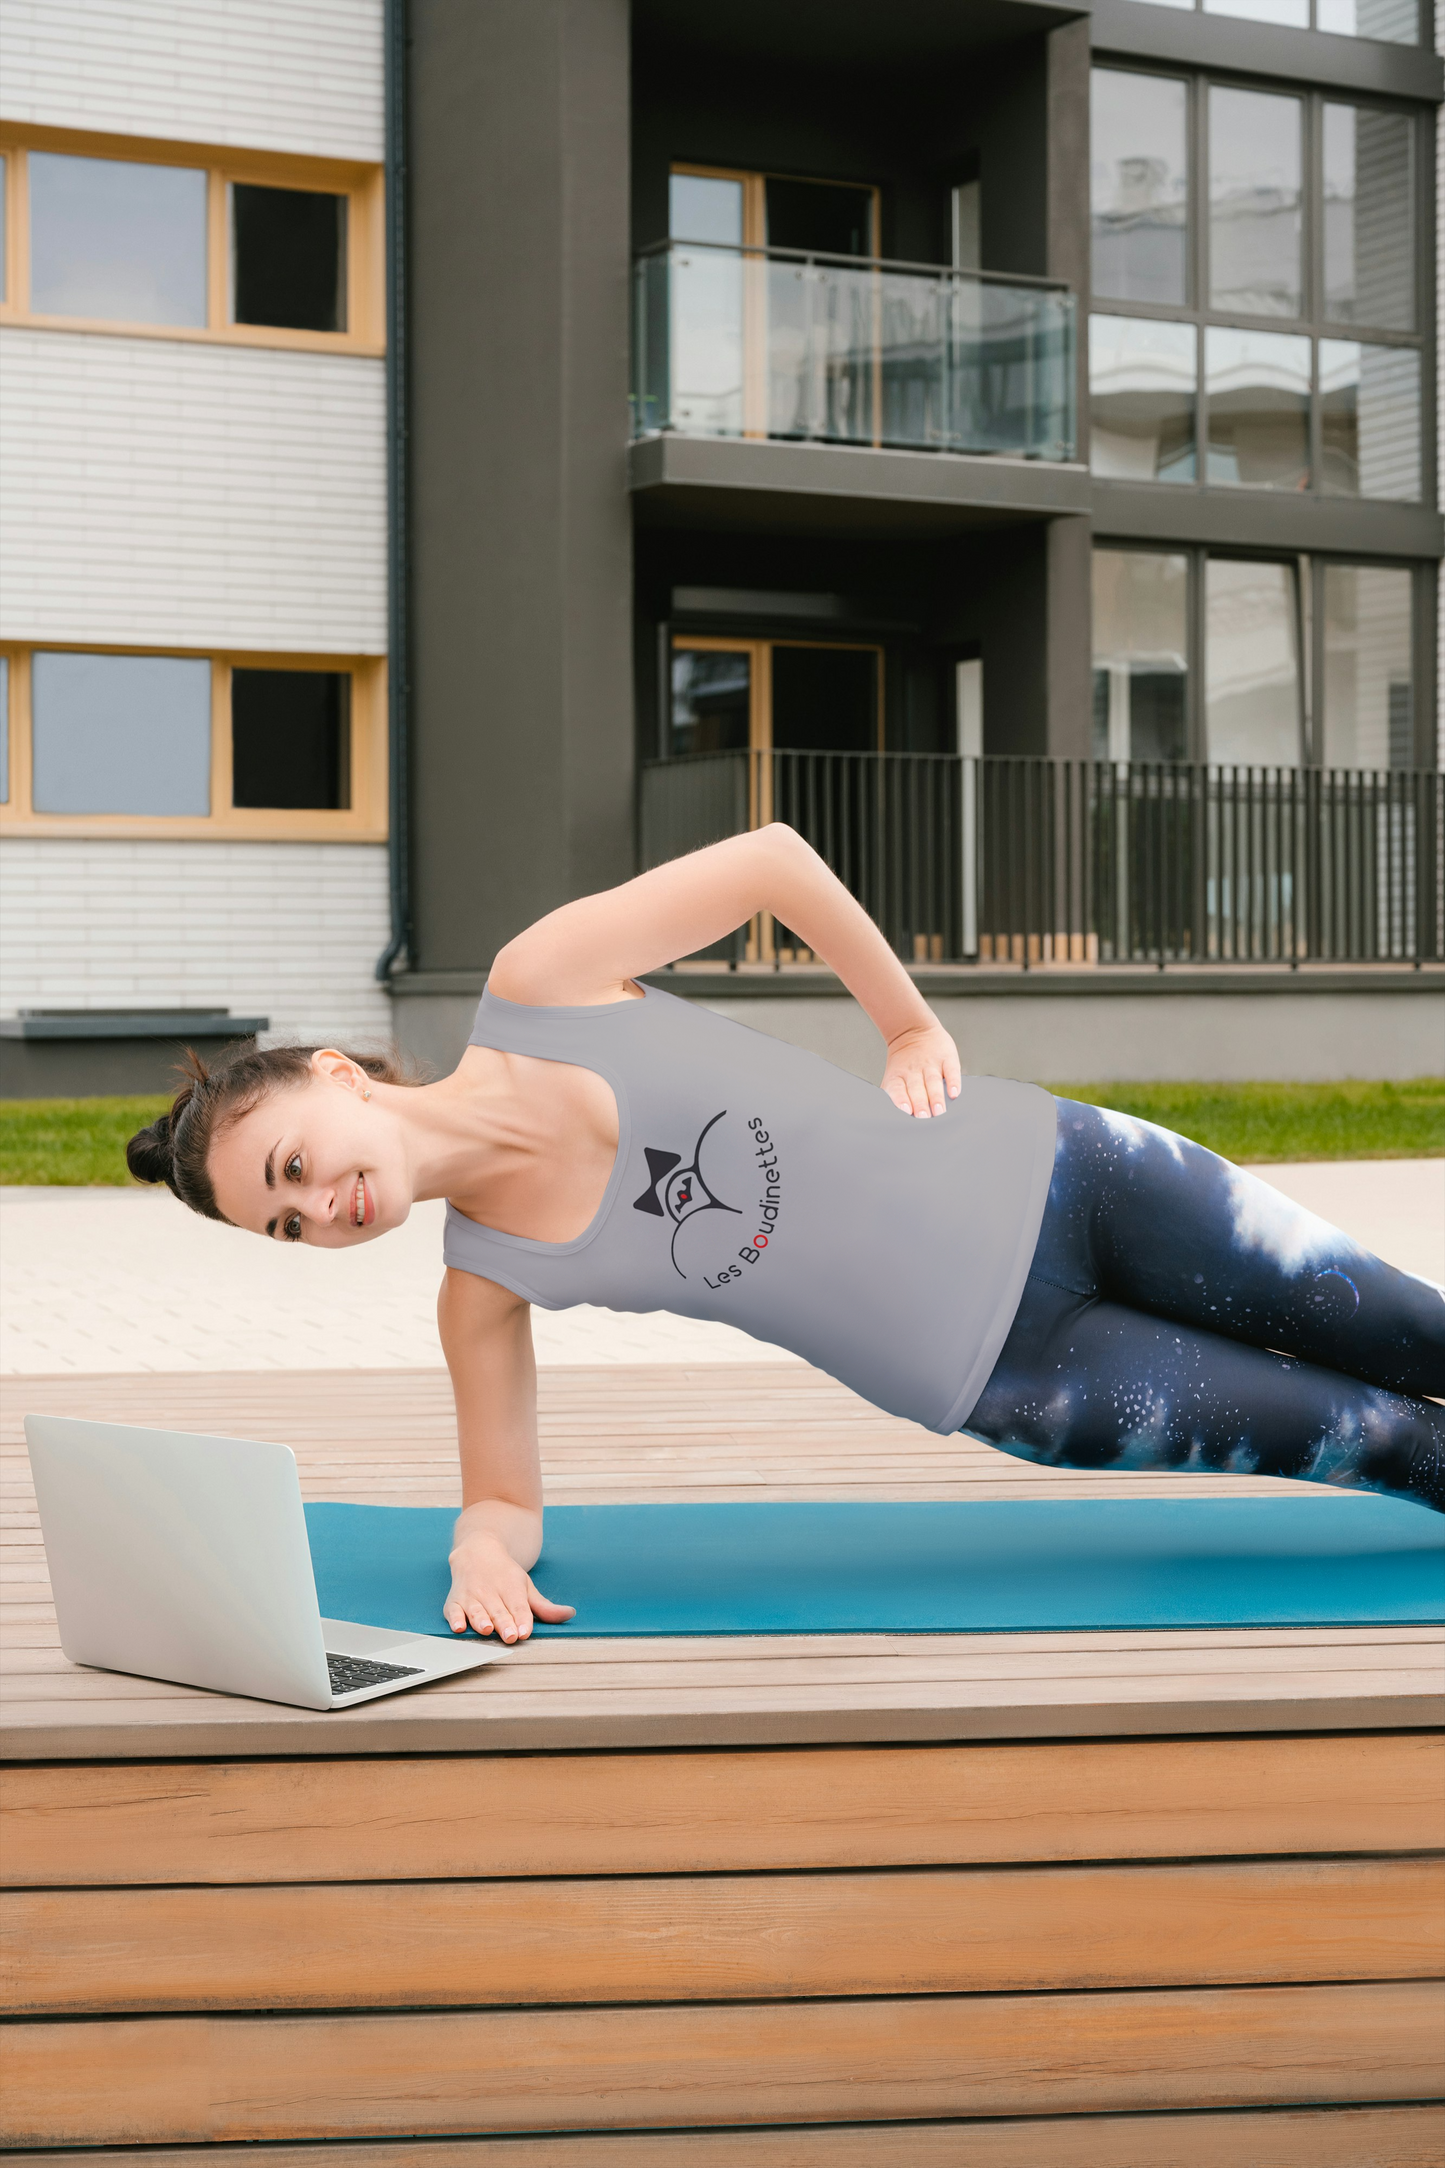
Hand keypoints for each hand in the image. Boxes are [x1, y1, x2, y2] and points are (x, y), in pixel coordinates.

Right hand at [443, 1532, 574, 1643]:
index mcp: (511, 1587)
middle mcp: (490, 1591)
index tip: (525, 1631)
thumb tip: (569, 1614)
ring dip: (481, 1620)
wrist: (477, 1551)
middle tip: (510, 1636)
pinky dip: (455, 1618)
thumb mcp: (526, 1586)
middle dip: (504, 1623)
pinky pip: (453, 1610)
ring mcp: (471, 1596)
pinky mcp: (454, 1601)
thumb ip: (544, 1606)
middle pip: (498, 1610)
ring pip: (476, 1610)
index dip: (522, 1619)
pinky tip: (459, 1627)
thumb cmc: (504, 1575)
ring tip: (486, 1629)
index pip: (518, 1605)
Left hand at [881, 1020, 961, 1118]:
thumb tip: (899, 1115)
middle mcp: (914, 1070)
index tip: (905, 1111)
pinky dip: (953, 1082)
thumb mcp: (894, 1074)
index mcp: (898, 1075)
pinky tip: (954, 1093)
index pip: (897, 1089)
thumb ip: (895, 1093)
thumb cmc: (905, 1061)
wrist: (913, 1029)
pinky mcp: (946, 1057)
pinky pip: (951, 1070)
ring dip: (936, 1097)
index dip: (901, 1099)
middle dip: (920, 1104)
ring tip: (939, 1110)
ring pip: (933, 1082)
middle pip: (916, 1089)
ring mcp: (930, 1063)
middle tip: (924, 1117)